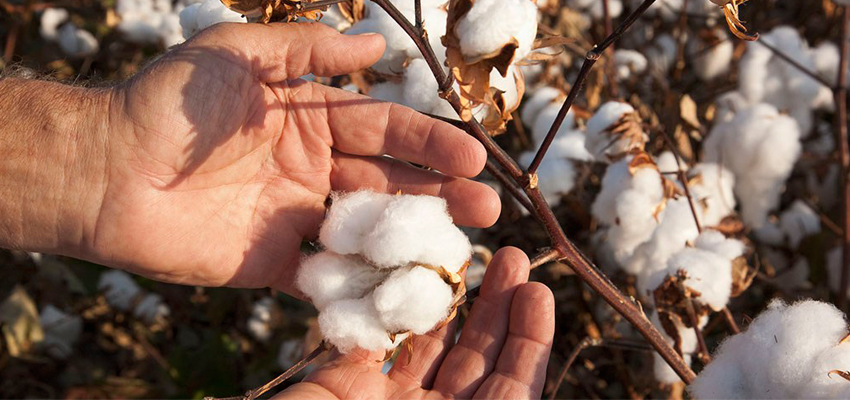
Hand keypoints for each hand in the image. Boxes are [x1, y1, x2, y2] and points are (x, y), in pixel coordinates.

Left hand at [80, 22, 499, 293]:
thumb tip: (377, 46)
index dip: (430, 143)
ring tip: (462, 250)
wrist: (108, 170)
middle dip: (441, 194)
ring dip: (417, 239)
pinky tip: (408, 289)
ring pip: (371, 230)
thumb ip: (307, 49)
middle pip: (391, 183)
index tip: (471, 157)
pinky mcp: (279, 264)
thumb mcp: (239, 54)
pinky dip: (367, 284)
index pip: (385, 129)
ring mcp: (300, 218)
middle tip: (486, 210)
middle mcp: (315, 169)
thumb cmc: (169, 104)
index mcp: (312, 120)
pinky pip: (331, 276)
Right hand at [276, 247, 553, 399]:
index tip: (539, 295)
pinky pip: (373, 338)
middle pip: (477, 359)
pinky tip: (411, 272)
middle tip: (514, 257)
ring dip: (452, 300)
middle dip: (498, 307)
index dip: (529, 342)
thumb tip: (521, 395)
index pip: (511, 389)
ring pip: (431, 344)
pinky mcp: (343, 385)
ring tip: (470, 254)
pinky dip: (390, 305)